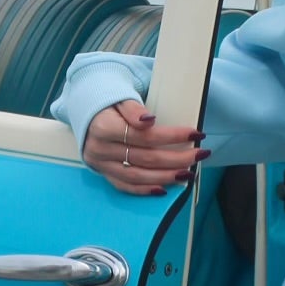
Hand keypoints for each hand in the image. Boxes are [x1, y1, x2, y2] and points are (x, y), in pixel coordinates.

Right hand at [83, 100, 207, 194]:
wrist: (85, 108)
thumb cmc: (107, 99)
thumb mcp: (119, 96)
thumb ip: (133, 109)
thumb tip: (148, 121)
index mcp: (104, 127)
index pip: (146, 136)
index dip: (173, 136)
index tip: (196, 133)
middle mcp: (101, 148)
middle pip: (145, 158)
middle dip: (176, 158)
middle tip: (200, 155)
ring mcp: (101, 163)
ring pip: (137, 176)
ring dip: (165, 177)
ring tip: (188, 173)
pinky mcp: (102, 172)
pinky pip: (124, 186)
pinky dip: (144, 190)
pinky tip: (163, 188)